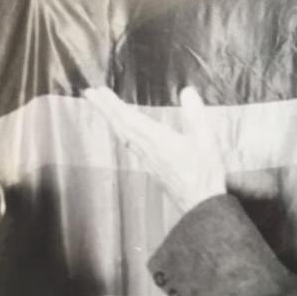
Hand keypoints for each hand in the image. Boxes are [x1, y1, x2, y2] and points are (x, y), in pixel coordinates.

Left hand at [82, 87, 225, 212]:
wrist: (200, 204)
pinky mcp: (152, 166)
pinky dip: (121, 131)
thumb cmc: (205, 173)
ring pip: (123, 136)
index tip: (99, 91)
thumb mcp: (207, 140)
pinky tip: (124, 131)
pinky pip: (130, 144)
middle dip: (105, 109)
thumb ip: (196, 115)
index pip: (129, 119)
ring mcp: (148, 159)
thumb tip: (186, 91)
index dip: (112, 104)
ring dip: (111, 119)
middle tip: (89, 93)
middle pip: (120, 126)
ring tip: (103, 107)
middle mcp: (148, 150)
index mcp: (158, 140)